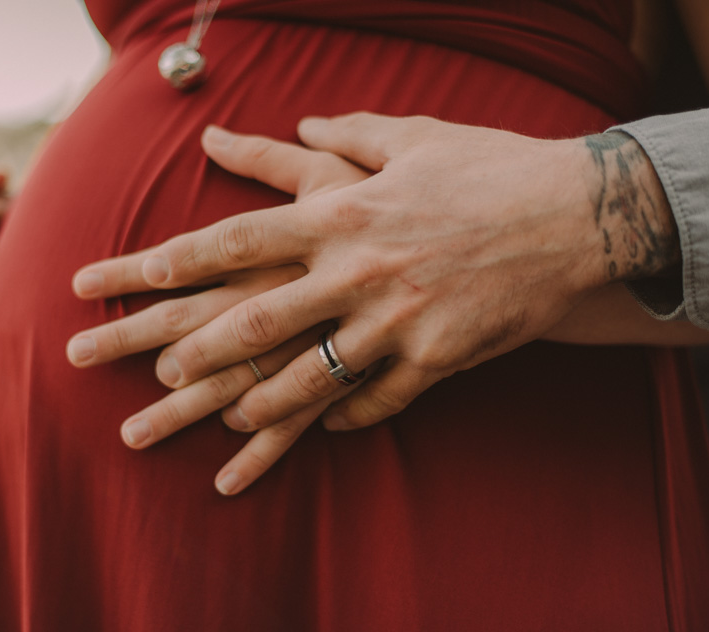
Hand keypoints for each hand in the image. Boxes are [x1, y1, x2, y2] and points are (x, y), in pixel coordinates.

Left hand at [73, 114, 641, 491]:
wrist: (574, 215)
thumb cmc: (488, 168)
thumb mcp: (414, 137)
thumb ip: (346, 135)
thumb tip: (303, 124)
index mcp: (341, 214)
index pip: (238, 238)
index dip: (179, 260)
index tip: (134, 276)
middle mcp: (357, 272)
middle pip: (258, 321)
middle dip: (199, 353)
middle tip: (156, 377)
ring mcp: (396, 322)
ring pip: (310, 378)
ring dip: (262, 405)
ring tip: (226, 422)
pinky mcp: (436, 360)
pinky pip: (379, 401)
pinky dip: (349, 416)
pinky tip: (327, 430)